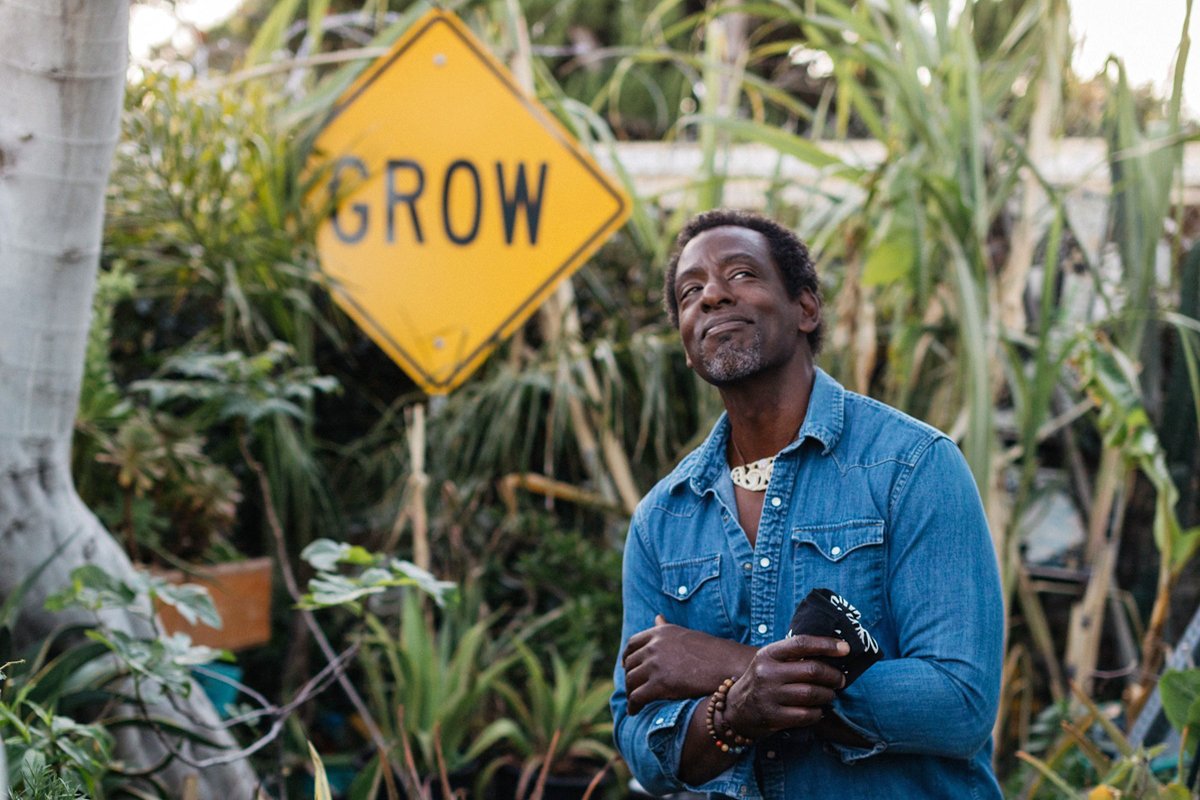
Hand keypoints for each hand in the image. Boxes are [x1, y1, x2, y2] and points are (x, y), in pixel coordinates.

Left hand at [623, 614, 754, 714]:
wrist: (728, 667)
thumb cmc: (712, 652)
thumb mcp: (684, 634)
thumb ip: (666, 628)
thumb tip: (657, 617)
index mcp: (660, 632)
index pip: (632, 644)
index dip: (627, 657)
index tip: (627, 666)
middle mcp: (654, 646)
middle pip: (630, 664)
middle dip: (629, 677)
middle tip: (632, 688)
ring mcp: (655, 665)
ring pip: (630, 681)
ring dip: (630, 693)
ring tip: (634, 702)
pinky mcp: (659, 685)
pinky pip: (637, 697)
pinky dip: (633, 706)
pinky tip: (634, 711)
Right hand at [721, 635, 848, 739]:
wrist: (735, 709)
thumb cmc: (762, 681)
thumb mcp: (770, 662)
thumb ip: (793, 656)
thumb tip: (833, 652)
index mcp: (768, 654)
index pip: (801, 643)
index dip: (826, 645)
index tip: (846, 648)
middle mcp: (767, 673)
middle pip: (812, 670)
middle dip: (833, 675)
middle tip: (840, 679)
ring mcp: (768, 695)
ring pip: (811, 694)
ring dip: (828, 695)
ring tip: (830, 694)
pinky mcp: (772, 716)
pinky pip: (806, 715)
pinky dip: (818, 713)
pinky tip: (818, 710)